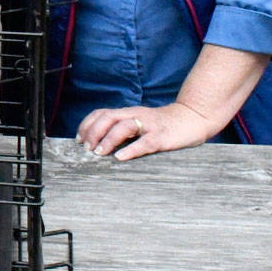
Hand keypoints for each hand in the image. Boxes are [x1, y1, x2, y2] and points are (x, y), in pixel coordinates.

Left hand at [76, 102, 212, 161]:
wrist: (192, 119)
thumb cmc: (162, 125)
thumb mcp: (139, 123)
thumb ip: (123, 129)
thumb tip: (100, 143)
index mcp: (128, 112)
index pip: (101, 113)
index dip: (87, 125)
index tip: (78, 139)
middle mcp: (136, 115)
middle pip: (108, 117)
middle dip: (93, 132)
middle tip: (86, 148)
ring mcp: (149, 125)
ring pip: (124, 127)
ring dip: (108, 139)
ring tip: (99, 153)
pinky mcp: (162, 136)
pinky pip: (145, 142)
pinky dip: (131, 149)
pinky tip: (120, 158)